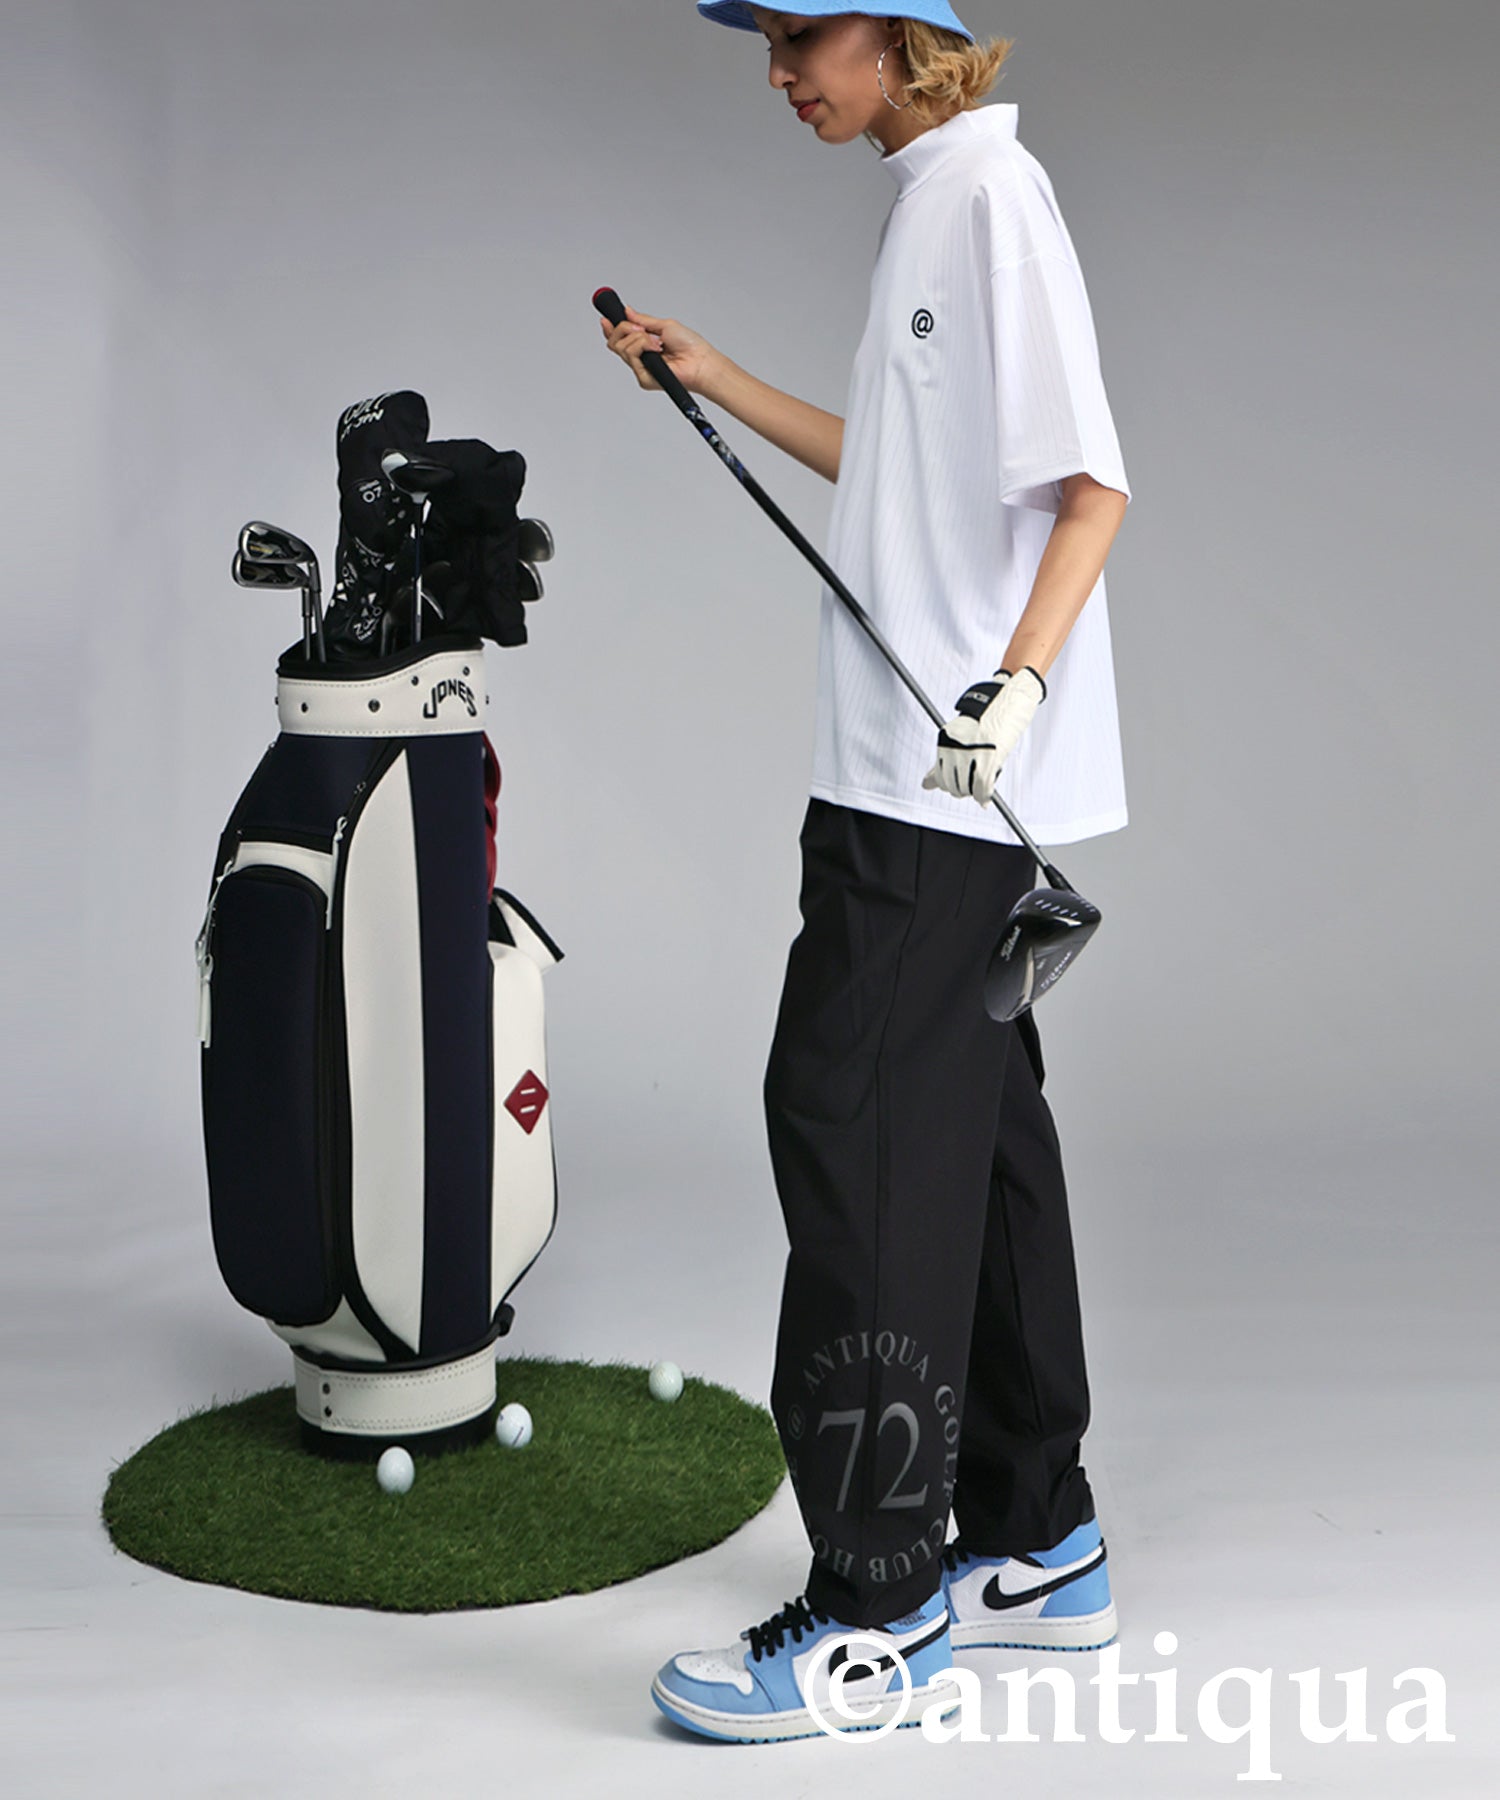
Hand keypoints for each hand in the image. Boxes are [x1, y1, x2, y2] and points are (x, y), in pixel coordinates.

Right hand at [600, 304, 718, 395]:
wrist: (700, 361)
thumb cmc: (689, 345)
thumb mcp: (663, 325)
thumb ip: (642, 320)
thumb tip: (627, 311)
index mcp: (643, 345)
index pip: (620, 339)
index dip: (610, 329)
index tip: (605, 319)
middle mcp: (640, 357)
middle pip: (615, 342)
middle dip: (624, 329)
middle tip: (641, 329)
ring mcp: (640, 368)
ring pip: (621, 347)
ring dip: (639, 339)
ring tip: (657, 342)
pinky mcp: (643, 378)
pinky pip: (631, 356)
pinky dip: (644, 347)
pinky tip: (658, 350)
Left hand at [922, 666, 1046, 805]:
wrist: (1008, 699)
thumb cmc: (986, 717)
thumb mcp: (960, 736)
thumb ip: (944, 761)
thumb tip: (925, 785)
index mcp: (945, 742)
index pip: (939, 777)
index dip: (950, 784)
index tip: (959, 783)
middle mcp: (953, 749)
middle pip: (952, 785)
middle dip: (963, 789)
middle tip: (974, 782)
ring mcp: (970, 756)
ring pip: (966, 789)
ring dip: (975, 791)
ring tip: (983, 781)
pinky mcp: (987, 762)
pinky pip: (982, 790)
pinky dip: (985, 796)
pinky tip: (987, 795)